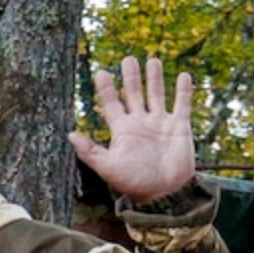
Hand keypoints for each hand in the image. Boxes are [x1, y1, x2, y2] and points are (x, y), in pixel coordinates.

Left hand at [68, 57, 196, 204]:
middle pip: (134, 94)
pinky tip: (184, 75)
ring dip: (155, 78)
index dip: (106, 88)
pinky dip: (184, 91)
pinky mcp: (180, 127)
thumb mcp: (108, 167)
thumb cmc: (134, 184)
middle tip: (127, 59)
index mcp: (122, 130)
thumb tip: (69, 134)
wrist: (164, 193)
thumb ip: (90, 151)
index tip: (100, 72)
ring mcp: (160, 123)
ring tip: (152, 59)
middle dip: (131, 77)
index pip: (111, 104)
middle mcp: (140, 123)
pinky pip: (182, 105)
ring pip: (157, 94)